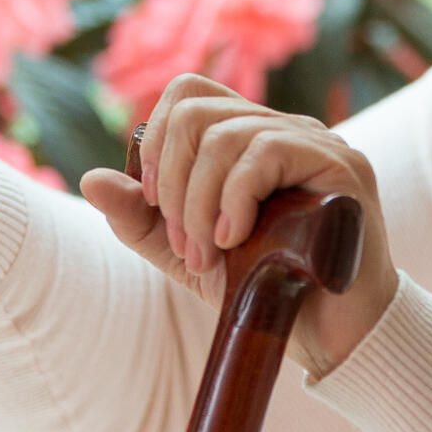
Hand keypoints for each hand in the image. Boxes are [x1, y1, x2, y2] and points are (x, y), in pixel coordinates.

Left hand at [78, 74, 398, 378]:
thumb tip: (90, 180)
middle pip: (196, 109)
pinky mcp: (341, 165)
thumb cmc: (268, 292)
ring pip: (224, 135)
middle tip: (183, 242)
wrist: (331, 337)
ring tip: (208, 253)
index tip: (155, 204)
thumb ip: (141, 220)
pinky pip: (264, 152)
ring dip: (198, 203)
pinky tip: (233, 239)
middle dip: (171, 180)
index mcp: (252, 138)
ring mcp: (318, 142)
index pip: (189, 94)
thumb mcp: (188, 255)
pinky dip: (232, 199)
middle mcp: (286, 128)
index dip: (157, 141)